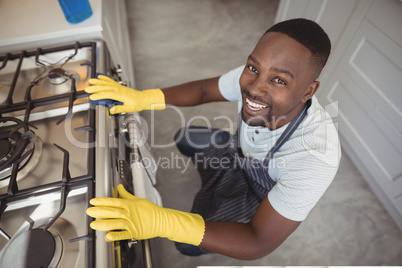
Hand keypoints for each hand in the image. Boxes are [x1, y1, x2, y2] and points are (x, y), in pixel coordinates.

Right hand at [85, 75, 164, 113]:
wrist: (142, 98)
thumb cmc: (136, 103)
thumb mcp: (129, 108)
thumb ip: (120, 108)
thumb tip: (111, 109)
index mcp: (121, 95)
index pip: (107, 94)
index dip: (99, 95)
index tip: (92, 97)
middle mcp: (119, 89)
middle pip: (105, 87)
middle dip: (95, 88)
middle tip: (87, 89)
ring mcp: (118, 87)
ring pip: (107, 83)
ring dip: (98, 82)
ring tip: (90, 81)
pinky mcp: (119, 86)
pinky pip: (110, 81)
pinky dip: (104, 78)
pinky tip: (99, 77)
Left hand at [86, 184, 204, 244]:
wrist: (162, 220)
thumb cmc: (150, 210)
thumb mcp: (138, 200)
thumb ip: (126, 194)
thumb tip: (119, 187)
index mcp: (129, 204)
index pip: (114, 202)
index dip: (102, 201)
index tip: (94, 201)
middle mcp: (129, 213)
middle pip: (112, 212)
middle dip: (99, 212)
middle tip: (89, 211)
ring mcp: (131, 223)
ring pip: (115, 223)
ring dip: (103, 224)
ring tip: (94, 224)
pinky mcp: (134, 232)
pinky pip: (123, 234)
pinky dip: (115, 235)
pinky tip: (107, 236)